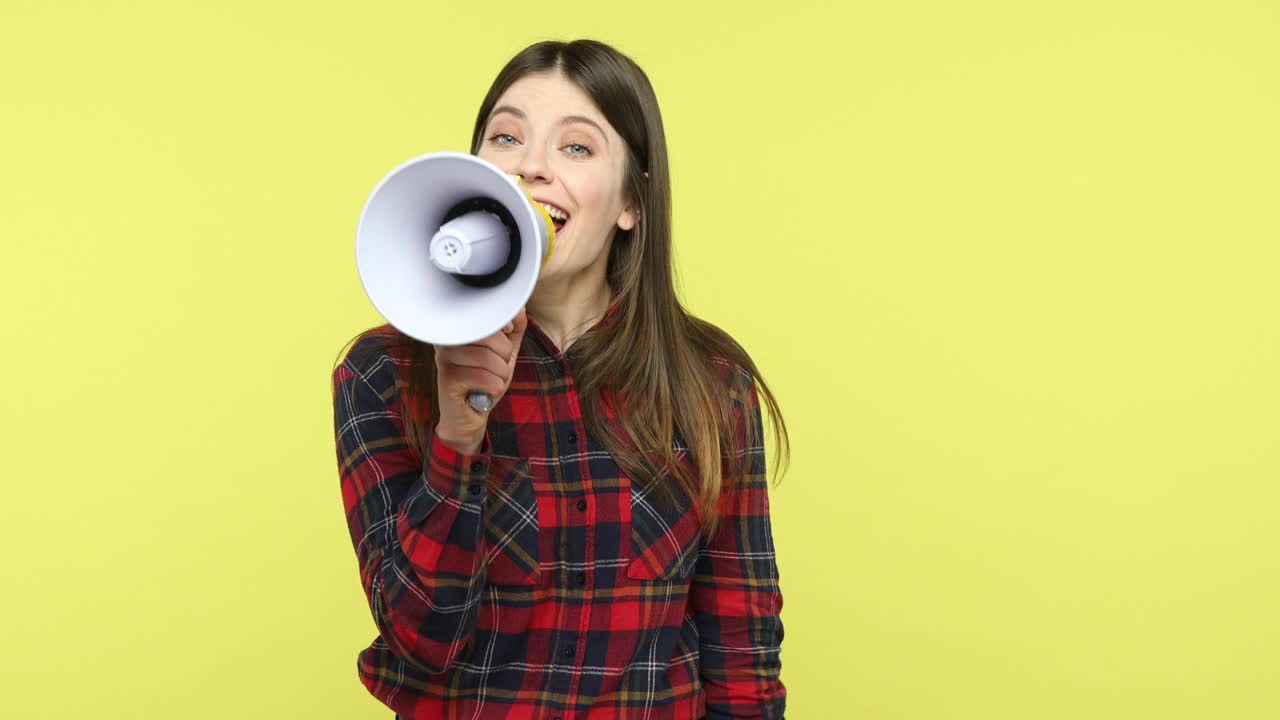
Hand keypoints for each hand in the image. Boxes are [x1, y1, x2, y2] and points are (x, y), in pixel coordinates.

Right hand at [433, 307, 527, 452]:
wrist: (469, 414)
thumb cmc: (484, 379)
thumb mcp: (504, 352)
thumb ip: (513, 329)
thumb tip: (518, 309)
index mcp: (461, 327)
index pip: (489, 316)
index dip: (505, 328)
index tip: (506, 338)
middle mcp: (449, 338)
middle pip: (491, 337)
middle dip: (505, 357)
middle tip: (498, 368)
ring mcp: (444, 357)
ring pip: (488, 358)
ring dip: (501, 375)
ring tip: (492, 381)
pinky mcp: (446, 378)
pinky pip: (484, 376)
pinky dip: (494, 386)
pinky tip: (487, 391)